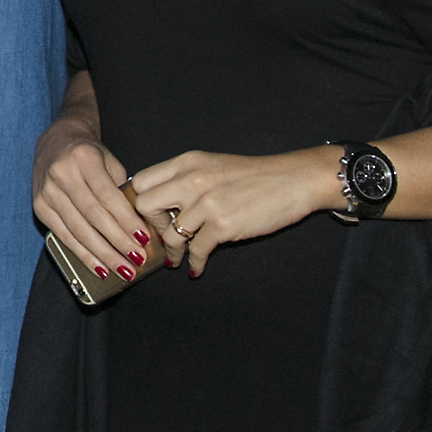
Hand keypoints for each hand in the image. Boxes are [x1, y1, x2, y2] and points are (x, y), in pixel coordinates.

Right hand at [31, 114, 154, 284]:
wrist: (56, 141)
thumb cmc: (90, 154)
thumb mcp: (109, 161)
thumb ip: (121, 190)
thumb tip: (138, 228)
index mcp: (83, 158)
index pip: (107, 195)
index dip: (126, 220)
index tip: (144, 238)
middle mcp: (61, 174)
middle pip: (93, 216)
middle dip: (117, 242)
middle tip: (137, 260)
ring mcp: (46, 191)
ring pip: (78, 230)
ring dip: (103, 254)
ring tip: (123, 270)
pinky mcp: (39, 206)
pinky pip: (63, 236)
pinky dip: (83, 254)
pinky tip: (99, 268)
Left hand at [130, 148, 343, 276]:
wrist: (294, 180)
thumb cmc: (254, 176)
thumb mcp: (212, 166)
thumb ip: (184, 179)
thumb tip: (159, 203)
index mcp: (186, 162)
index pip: (142, 181)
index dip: (138, 202)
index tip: (144, 217)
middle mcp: (191, 180)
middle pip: (145, 206)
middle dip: (151, 226)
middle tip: (162, 236)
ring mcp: (206, 203)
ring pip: (170, 233)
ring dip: (172, 251)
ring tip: (176, 259)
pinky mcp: (223, 225)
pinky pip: (196, 251)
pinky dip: (195, 264)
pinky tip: (196, 269)